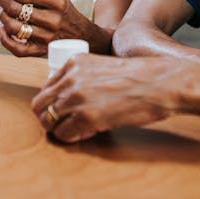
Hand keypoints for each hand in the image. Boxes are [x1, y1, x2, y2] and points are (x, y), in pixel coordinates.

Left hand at [0, 0, 96, 55]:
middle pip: (16, 9)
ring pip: (13, 27)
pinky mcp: (41, 51)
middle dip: (1, 0)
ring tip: (4, 11)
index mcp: (56, 1)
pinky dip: (5, 39)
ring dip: (3, 17)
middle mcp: (52, 19)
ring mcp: (46, 37)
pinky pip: (16, 49)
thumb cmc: (61, 7)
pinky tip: (3, 30)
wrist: (79, 33)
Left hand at [31, 54, 177, 141]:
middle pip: (40, 105)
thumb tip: (71, 99)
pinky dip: (72, 138)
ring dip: (60, 129)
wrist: (160, 83)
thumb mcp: (104, 66)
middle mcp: (71, 78)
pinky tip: (87, 133)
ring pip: (48, 121)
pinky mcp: (86, 117)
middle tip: (65, 125)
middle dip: (49, 117)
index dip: (54, 102)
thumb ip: (84, 77)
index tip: (66, 109)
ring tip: (79, 130)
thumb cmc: (140, 77)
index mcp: (75, 62)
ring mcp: (76, 97)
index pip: (46, 87)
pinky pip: (63, 134)